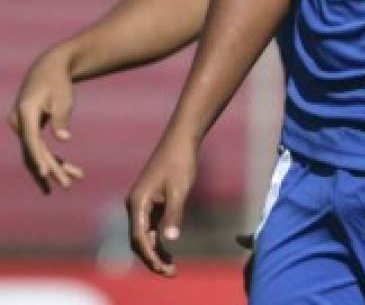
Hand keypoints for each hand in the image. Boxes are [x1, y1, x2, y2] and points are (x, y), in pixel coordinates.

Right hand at [8, 49, 84, 192]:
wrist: (49, 68)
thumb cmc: (58, 82)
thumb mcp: (64, 97)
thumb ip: (61, 118)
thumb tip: (64, 139)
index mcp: (25, 112)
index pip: (31, 140)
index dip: (38, 157)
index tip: (44, 173)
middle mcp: (19, 122)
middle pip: (34, 150)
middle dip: (51, 169)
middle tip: (68, 185)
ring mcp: (22, 127)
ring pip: (36, 153)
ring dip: (53, 167)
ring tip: (72, 181)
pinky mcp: (29, 130)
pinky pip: (39, 148)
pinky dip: (52, 159)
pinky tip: (66, 171)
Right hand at [126, 134, 197, 275]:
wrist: (181, 140)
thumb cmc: (180, 162)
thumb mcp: (180, 189)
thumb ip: (174, 215)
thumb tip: (170, 240)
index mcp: (137, 203)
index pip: (139, 239)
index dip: (151, 257)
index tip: (164, 269)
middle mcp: (135, 205)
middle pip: (138, 240)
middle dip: (152, 258)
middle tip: (170, 272)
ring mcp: (142, 202)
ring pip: (144, 234)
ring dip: (155, 250)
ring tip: (171, 265)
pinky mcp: (151, 199)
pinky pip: (150, 225)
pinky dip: (158, 238)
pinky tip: (169, 247)